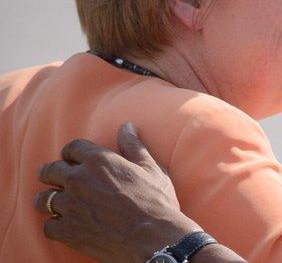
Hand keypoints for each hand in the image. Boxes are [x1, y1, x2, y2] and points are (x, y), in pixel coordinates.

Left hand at [34, 123, 198, 262]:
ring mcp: (70, 206)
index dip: (71, 153)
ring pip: (43, 199)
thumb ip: (134, 146)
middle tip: (54, 179)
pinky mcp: (66, 230)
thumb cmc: (156, 201)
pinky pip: (48, 226)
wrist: (153, 237)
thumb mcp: (151, 169)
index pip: (71, 148)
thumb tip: (127, 126)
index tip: (72, 160)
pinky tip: (65, 226)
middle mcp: (78, 179)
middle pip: (50, 171)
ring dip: (48, 200)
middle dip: (50, 173)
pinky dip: (55, 226)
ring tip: (55, 204)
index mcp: (99, 161)